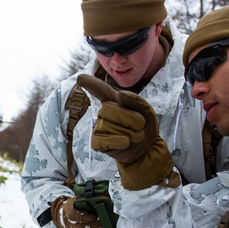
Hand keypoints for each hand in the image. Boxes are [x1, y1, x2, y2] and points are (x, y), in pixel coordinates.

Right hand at [50, 196, 108, 227]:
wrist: (66, 214)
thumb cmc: (76, 205)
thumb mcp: (78, 199)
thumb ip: (86, 200)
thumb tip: (99, 200)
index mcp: (68, 211)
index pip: (74, 216)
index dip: (84, 217)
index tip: (94, 216)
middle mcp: (68, 223)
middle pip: (81, 227)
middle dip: (94, 226)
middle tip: (104, 224)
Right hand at [76, 75, 177, 190]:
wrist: (147, 149)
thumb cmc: (144, 127)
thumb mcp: (146, 111)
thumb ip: (136, 100)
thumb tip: (121, 94)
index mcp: (115, 101)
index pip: (101, 90)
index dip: (91, 84)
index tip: (80, 78)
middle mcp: (104, 112)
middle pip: (109, 108)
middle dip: (130, 118)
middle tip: (140, 127)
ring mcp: (99, 127)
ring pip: (109, 125)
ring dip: (129, 133)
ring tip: (135, 136)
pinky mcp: (97, 142)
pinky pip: (104, 139)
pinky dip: (118, 142)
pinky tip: (125, 143)